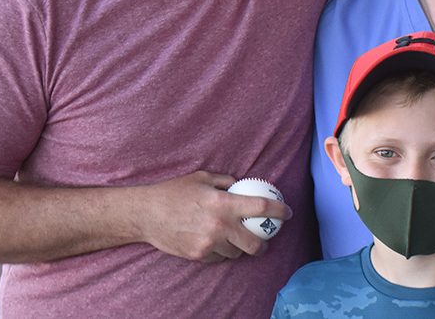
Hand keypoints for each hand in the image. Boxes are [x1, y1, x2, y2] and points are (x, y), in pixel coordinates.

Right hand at [136, 171, 291, 262]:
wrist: (147, 214)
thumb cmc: (174, 192)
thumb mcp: (202, 177)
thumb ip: (226, 181)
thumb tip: (244, 185)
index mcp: (223, 203)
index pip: (262, 207)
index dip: (280, 210)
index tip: (288, 213)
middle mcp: (219, 225)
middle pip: (255, 242)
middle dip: (264, 244)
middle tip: (264, 240)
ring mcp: (209, 243)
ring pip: (236, 252)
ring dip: (239, 247)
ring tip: (235, 240)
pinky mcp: (199, 255)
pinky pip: (218, 257)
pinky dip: (220, 252)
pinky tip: (215, 243)